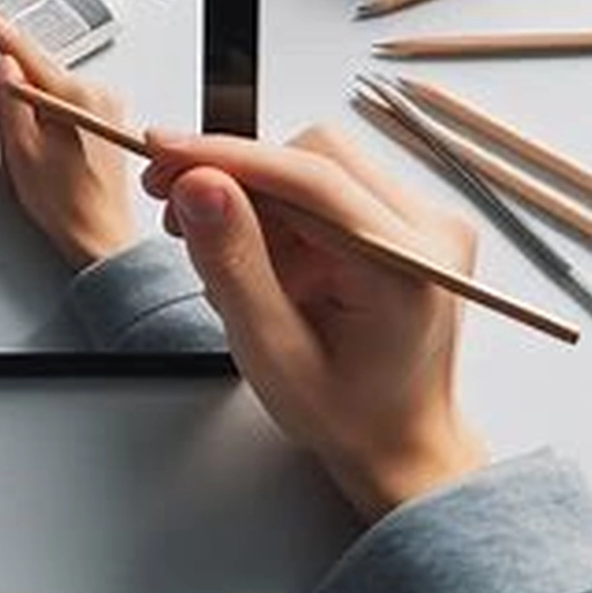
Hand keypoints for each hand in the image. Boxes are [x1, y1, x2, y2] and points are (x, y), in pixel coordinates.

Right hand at [0, 0, 135, 266]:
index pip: (20, 47)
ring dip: (31, 100)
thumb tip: (2, 63)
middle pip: (37, 66)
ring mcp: (104, 103)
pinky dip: (47, 110)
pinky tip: (46, 144)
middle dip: (11, 78)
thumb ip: (8, 100)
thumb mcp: (19, 152)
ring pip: (50, 84)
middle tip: (3, 119)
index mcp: (71, 95)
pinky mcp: (106, 116)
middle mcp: (94, 92)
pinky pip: (65, 98)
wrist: (101, 237)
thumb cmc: (63, 202)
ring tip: (30, 149)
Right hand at [143, 124, 488, 521]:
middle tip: (179, 214)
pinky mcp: (403, 217)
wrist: (399, 442)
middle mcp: (429, 231)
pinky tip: (265, 258)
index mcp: (409, 268)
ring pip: (312, 163)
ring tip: (232, 259)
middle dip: (236, 178)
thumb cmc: (346, 414)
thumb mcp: (269, 350)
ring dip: (255, 199)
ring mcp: (423, 220)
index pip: (309, 177)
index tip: (162, 150)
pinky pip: (323, 183)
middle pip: (311, 157)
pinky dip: (278, 211)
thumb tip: (198, 183)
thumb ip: (231, 261)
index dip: (226, 156)